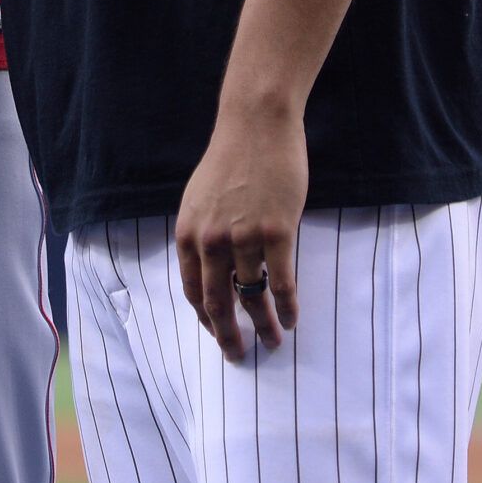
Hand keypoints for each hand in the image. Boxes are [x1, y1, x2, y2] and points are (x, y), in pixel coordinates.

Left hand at [174, 104, 307, 359]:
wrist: (255, 126)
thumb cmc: (230, 159)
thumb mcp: (199, 199)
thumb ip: (201, 235)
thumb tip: (209, 269)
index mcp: (188, 234)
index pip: (193, 291)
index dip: (206, 318)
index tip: (218, 333)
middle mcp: (211, 241)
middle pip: (218, 303)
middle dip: (228, 336)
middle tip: (239, 355)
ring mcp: (244, 238)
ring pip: (253, 296)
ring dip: (265, 325)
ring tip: (274, 341)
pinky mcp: (276, 232)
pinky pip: (282, 282)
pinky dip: (288, 306)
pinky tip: (292, 319)